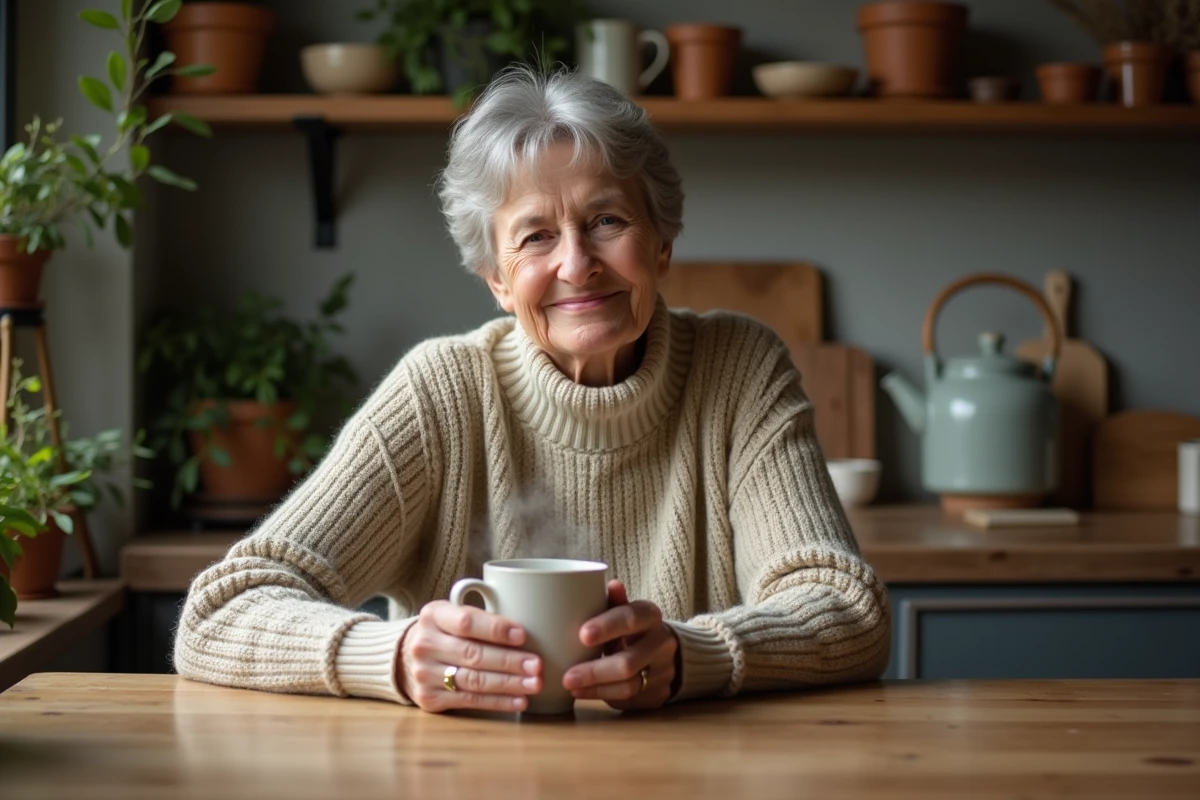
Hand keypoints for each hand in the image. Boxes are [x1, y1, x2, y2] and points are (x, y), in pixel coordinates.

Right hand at [397, 600, 542, 712]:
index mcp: (433, 615)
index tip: (523, 635)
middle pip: (473, 654)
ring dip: (508, 684)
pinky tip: (518, 700)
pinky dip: (498, 702)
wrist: (405, 658)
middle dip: (509, 661)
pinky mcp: (429, 698)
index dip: (496, 629)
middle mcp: (425, 644)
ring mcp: (425, 673)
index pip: (467, 621)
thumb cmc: (445, 632)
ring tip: (533, 684)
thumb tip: (531, 628)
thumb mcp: (453, 613)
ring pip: (473, 680)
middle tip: (536, 665)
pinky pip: (469, 701)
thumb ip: (482, 617)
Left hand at [562, 580, 678, 710]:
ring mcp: (664, 671)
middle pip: (628, 662)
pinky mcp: (660, 694)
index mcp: (651, 615)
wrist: (665, 650)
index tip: (582, 635)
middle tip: (566, 676)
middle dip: (594, 671)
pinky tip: (585, 693)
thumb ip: (614, 601)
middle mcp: (662, 643)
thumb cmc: (632, 628)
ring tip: (570, 686)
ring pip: (629, 686)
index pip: (631, 618)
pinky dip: (605, 697)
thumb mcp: (625, 610)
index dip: (607, 626)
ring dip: (596, 689)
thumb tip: (611, 584)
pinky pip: (631, 701)